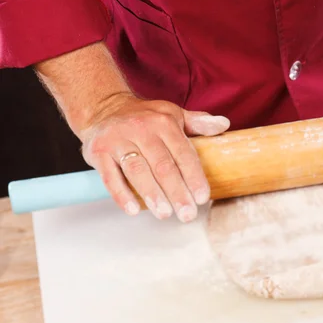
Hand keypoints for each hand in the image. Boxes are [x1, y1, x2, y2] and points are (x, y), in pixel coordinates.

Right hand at [78, 92, 229, 221]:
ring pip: (138, 171)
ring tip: (165, 214)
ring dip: (152, 195)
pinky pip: (110, 176)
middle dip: (177, 192)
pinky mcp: (98, 152)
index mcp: (164, 123)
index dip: (194, 177)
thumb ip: (198, 123)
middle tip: (187, 214)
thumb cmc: (145, 118)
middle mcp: (141, 129)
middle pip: (162, 166)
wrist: (103, 108)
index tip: (202, 197)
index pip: (183, 153)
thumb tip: (224, 124)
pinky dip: (121, 195)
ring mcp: (118, 140)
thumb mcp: (173, 114)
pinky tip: (134, 210)